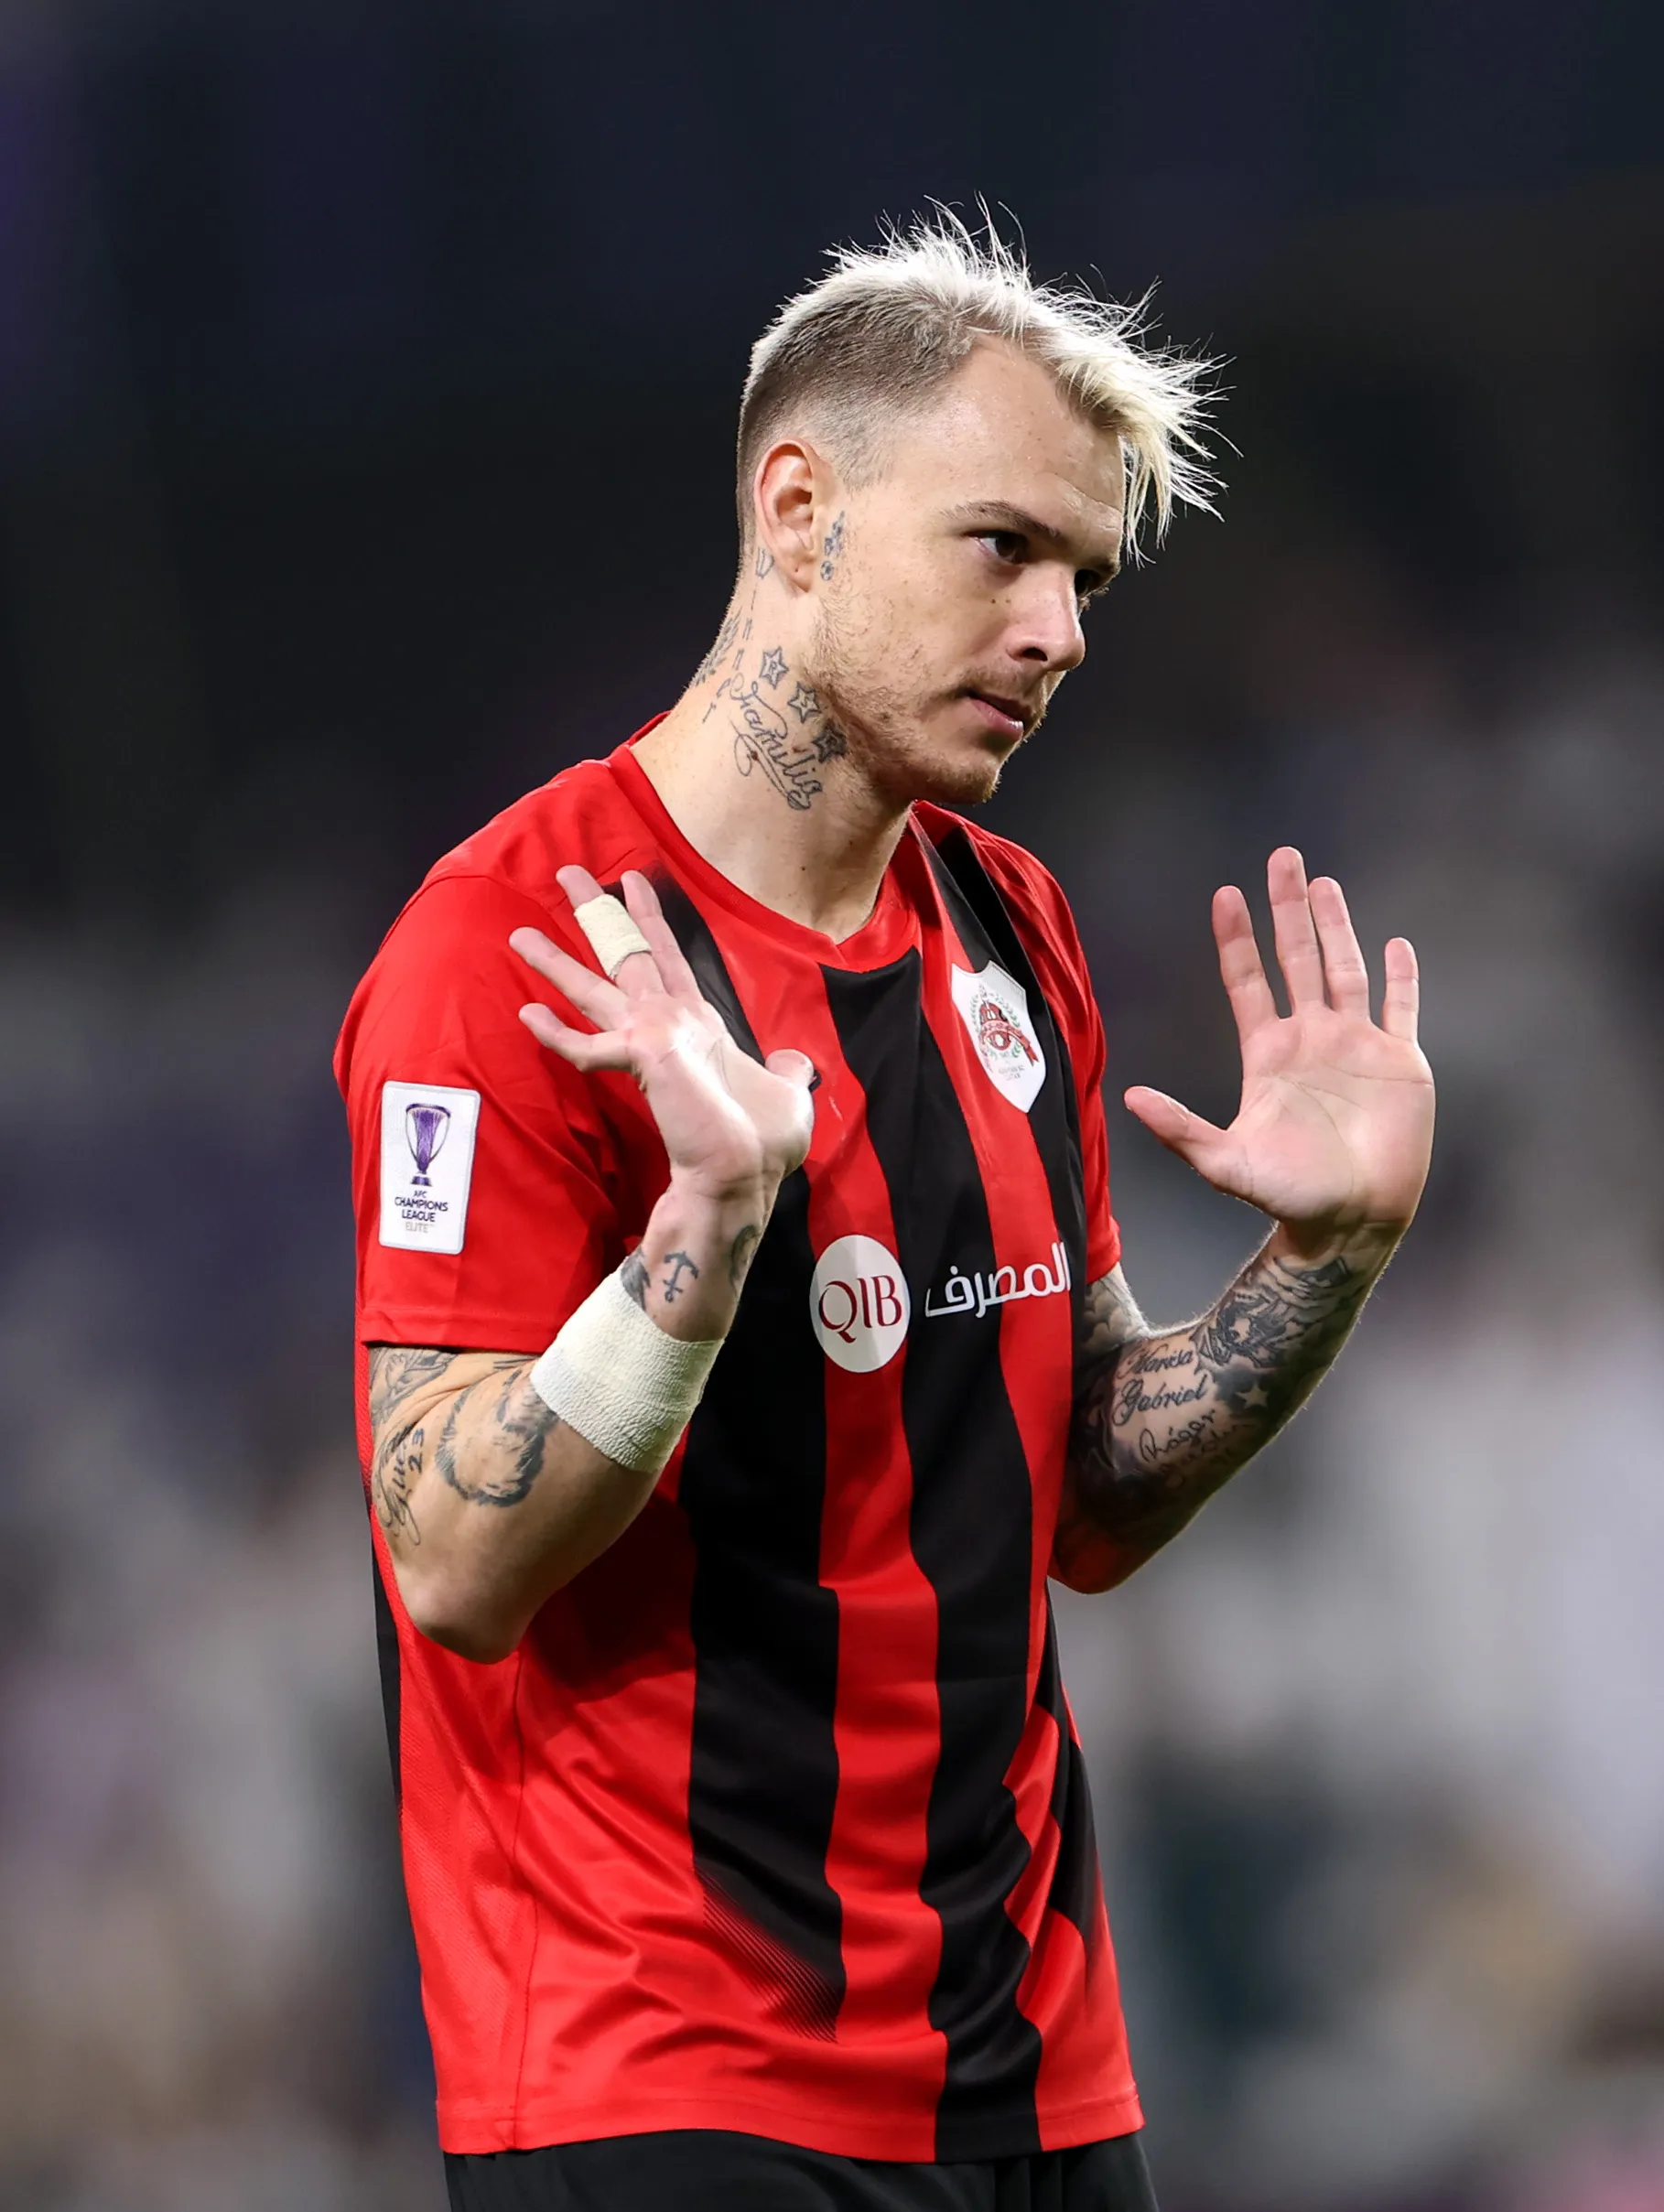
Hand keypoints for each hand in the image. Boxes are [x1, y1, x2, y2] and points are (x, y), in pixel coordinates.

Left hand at [510, 867, 814, 1204]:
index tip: (632, 883)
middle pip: (629, 951)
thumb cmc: (763, 1139)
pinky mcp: (646, 1054)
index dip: (652, 918)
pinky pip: (589, 1047)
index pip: (672, 956)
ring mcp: (659, 1031)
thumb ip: (786, 1070)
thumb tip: (794, 1062)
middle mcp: (676, 1016)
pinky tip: (529, 1015)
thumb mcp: (789, 1094)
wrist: (742, 1172)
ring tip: (519, 935)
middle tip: (567, 872)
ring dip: (556, 961)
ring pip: (594, 988)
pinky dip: (558, 1034)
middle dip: (597, 910)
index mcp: (702, 1021)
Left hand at [1124, 849, 1433, 1251]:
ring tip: (1325, 883)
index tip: (1225, 896)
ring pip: (1346, 970)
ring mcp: (1356, 1047)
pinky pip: (1403, 1009)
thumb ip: (1181, 1129)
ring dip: (1337, 927)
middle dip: (1289, 909)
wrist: (1351, 1221)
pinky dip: (1403, 977)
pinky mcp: (1400, 1062)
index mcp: (1268, 1054)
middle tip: (1282, 858)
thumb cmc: (1289, 1197)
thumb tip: (1130, 1097)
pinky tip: (1397, 945)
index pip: (1248, 981)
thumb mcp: (1225, 1163)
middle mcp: (1311, 1039)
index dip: (1237, 940)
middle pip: (1297, 959)